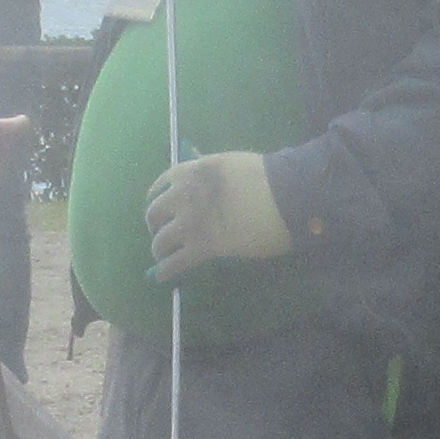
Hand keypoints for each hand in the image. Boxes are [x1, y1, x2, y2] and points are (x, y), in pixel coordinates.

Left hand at [143, 149, 290, 280]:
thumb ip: (208, 168)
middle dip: (155, 226)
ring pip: (160, 241)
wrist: (285, 195)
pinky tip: (164, 276)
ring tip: (164, 257)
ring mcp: (191, 222)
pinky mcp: (202, 246)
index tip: (159, 208)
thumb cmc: (267, 177)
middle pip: (154, 213)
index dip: (156, 198)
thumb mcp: (228, 163)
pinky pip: (174, 263)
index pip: (161, 184)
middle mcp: (184, 195)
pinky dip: (166, 271)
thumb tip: (195, 162)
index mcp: (192, 170)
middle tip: (163, 234)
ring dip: (160, 250)